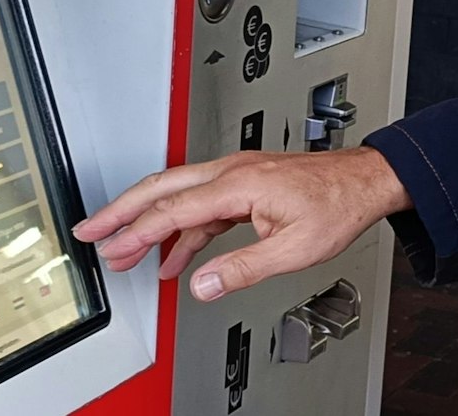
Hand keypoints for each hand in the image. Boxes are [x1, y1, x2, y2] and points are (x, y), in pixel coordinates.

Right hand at [72, 147, 411, 301]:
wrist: (366, 181)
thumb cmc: (339, 204)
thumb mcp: (293, 248)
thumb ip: (243, 268)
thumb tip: (200, 285)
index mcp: (240, 183)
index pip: (173, 209)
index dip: (136, 230)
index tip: (109, 246)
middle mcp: (233, 172)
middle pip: (162, 189)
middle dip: (122, 211)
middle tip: (91, 231)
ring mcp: (238, 175)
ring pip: (178, 195)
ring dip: (148, 222)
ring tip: (124, 252)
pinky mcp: (245, 184)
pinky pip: (201, 205)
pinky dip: (181, 229)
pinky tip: (173, 257)